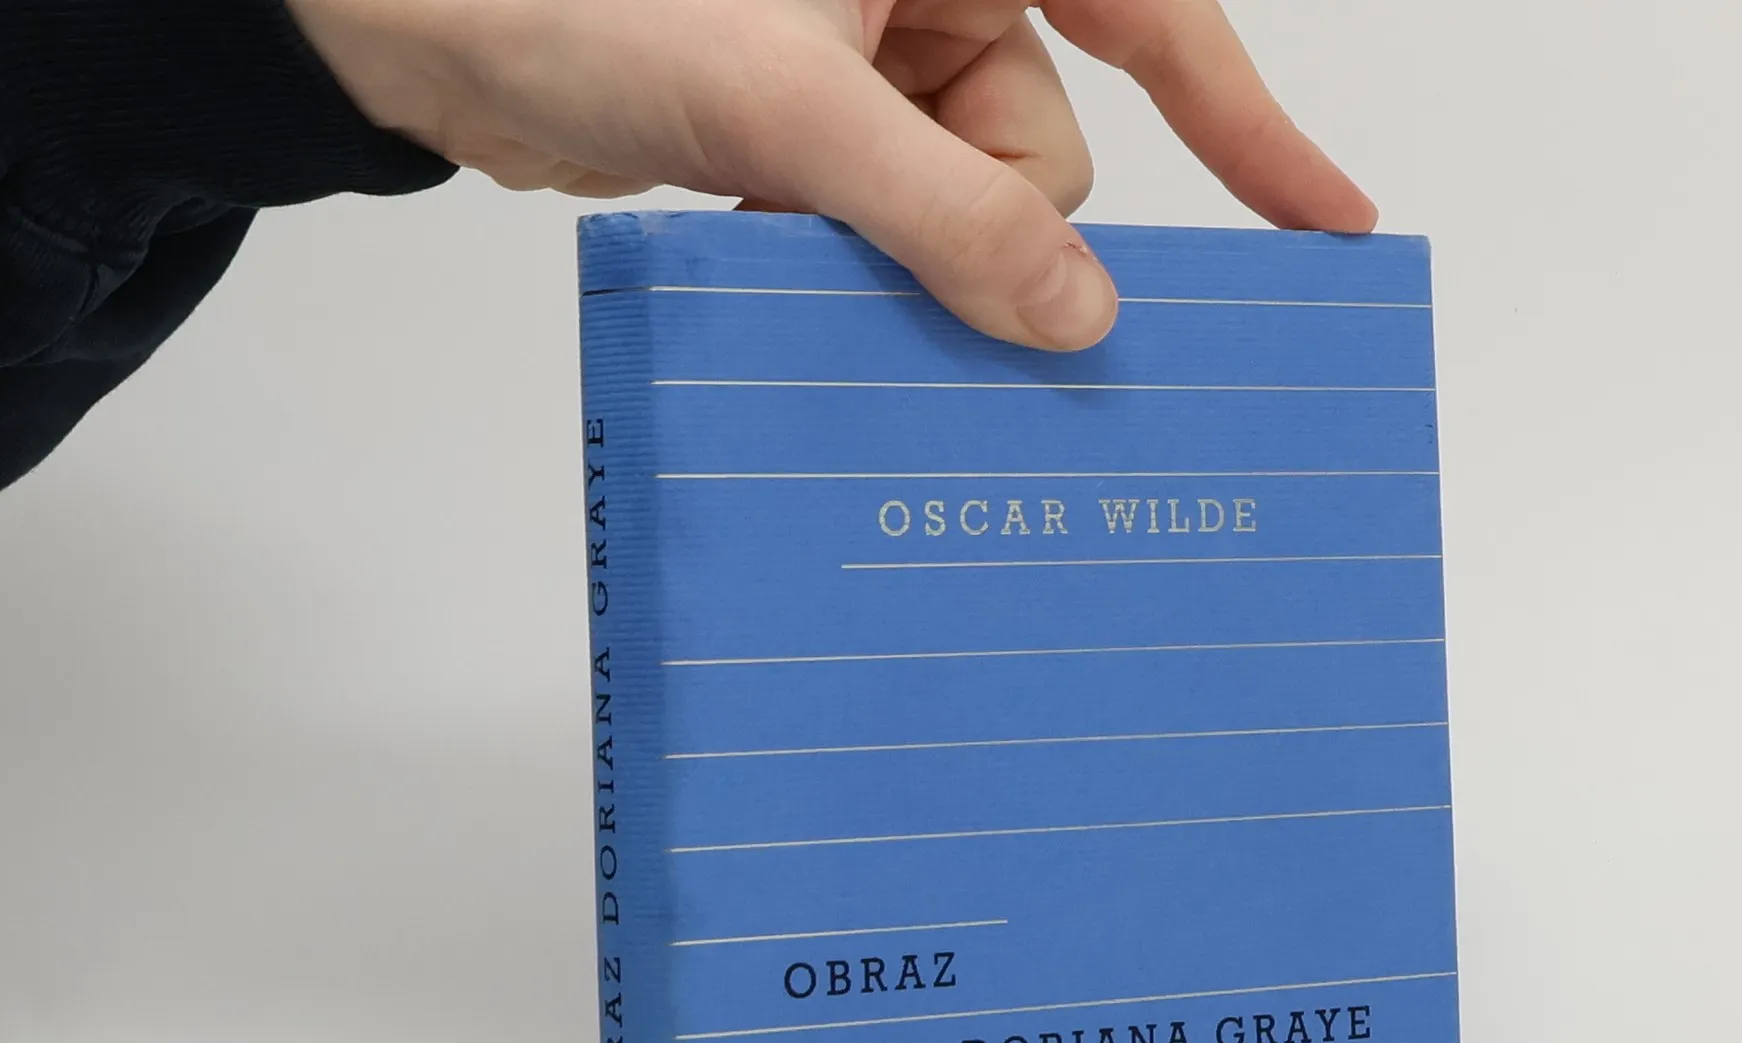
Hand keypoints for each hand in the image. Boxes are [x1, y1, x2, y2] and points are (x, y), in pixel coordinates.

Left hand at [287, 0, 1375, 350]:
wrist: (413, 17)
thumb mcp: (785, 102)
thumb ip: (944, 211)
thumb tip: (1073, 314)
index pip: (1150, 19)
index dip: (1248, 125)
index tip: (1328, 226)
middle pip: (1038, 148)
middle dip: (977, 229)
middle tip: (881, 261)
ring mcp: (868, 54)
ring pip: (960, 206)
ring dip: (897, 264)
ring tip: (791, 251)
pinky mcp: (811, 125)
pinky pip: (888, 225)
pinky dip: (854, 269)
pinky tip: (789, 269)